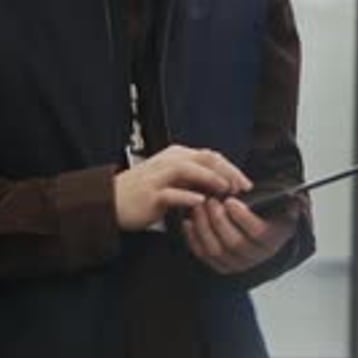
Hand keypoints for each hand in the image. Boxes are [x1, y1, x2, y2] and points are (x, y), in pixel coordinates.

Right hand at [114, 144, 251, 230]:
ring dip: (211, 179)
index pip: (210, 155)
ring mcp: (159, 176)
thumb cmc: (143, 192)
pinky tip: (201, 202)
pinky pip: (172, 192)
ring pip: (190, 169)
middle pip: (205, 158)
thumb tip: (222, 185)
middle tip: (242, 187)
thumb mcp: (172, 181)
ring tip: (226, 190)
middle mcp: (170, 161)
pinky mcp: (151, 192)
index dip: (231, 168)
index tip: (245, 183)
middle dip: (227, 172)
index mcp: (177, 156)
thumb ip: (194, 180)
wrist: (112, 201)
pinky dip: (188, 196)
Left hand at [182, 195, 299, 273]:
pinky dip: (193, 238)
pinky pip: (203, 255)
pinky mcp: (220, 265)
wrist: (259, 227)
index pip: (257, 233)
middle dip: (218, 219)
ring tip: (199, 206)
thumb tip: (296, 197)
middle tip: (209, 200)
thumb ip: (287, 200)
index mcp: (272, 240)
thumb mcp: (280, 205)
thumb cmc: (267, 211)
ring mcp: (237, 264)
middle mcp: (255, 256)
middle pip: (234, 242)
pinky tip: (188, 221)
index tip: (230, 201)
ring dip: (204, 227)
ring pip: (216, 250)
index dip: (242, 217)